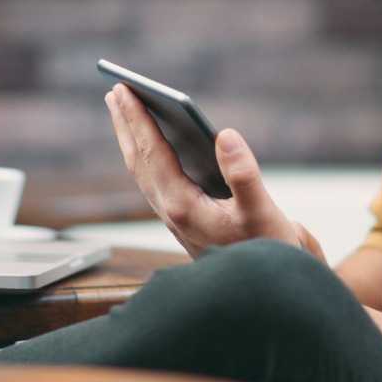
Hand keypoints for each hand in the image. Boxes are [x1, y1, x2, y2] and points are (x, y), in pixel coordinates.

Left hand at [105, 84, 324, 261]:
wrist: (262, 291)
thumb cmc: (266, 251)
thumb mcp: (263, 213)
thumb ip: (244, 175)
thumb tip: (226, 135)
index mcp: (182, 206)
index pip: (152, 154)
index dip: (137, 119)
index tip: (122, 90)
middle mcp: (170, 212)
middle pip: (138, 160)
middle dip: (126, 124)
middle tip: (115, 90)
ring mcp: (173, 217)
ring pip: (143, 171)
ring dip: (132, 139)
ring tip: (123, 111)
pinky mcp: (182, 220)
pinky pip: (154, 179)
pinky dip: (146, 155)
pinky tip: (151, 144)